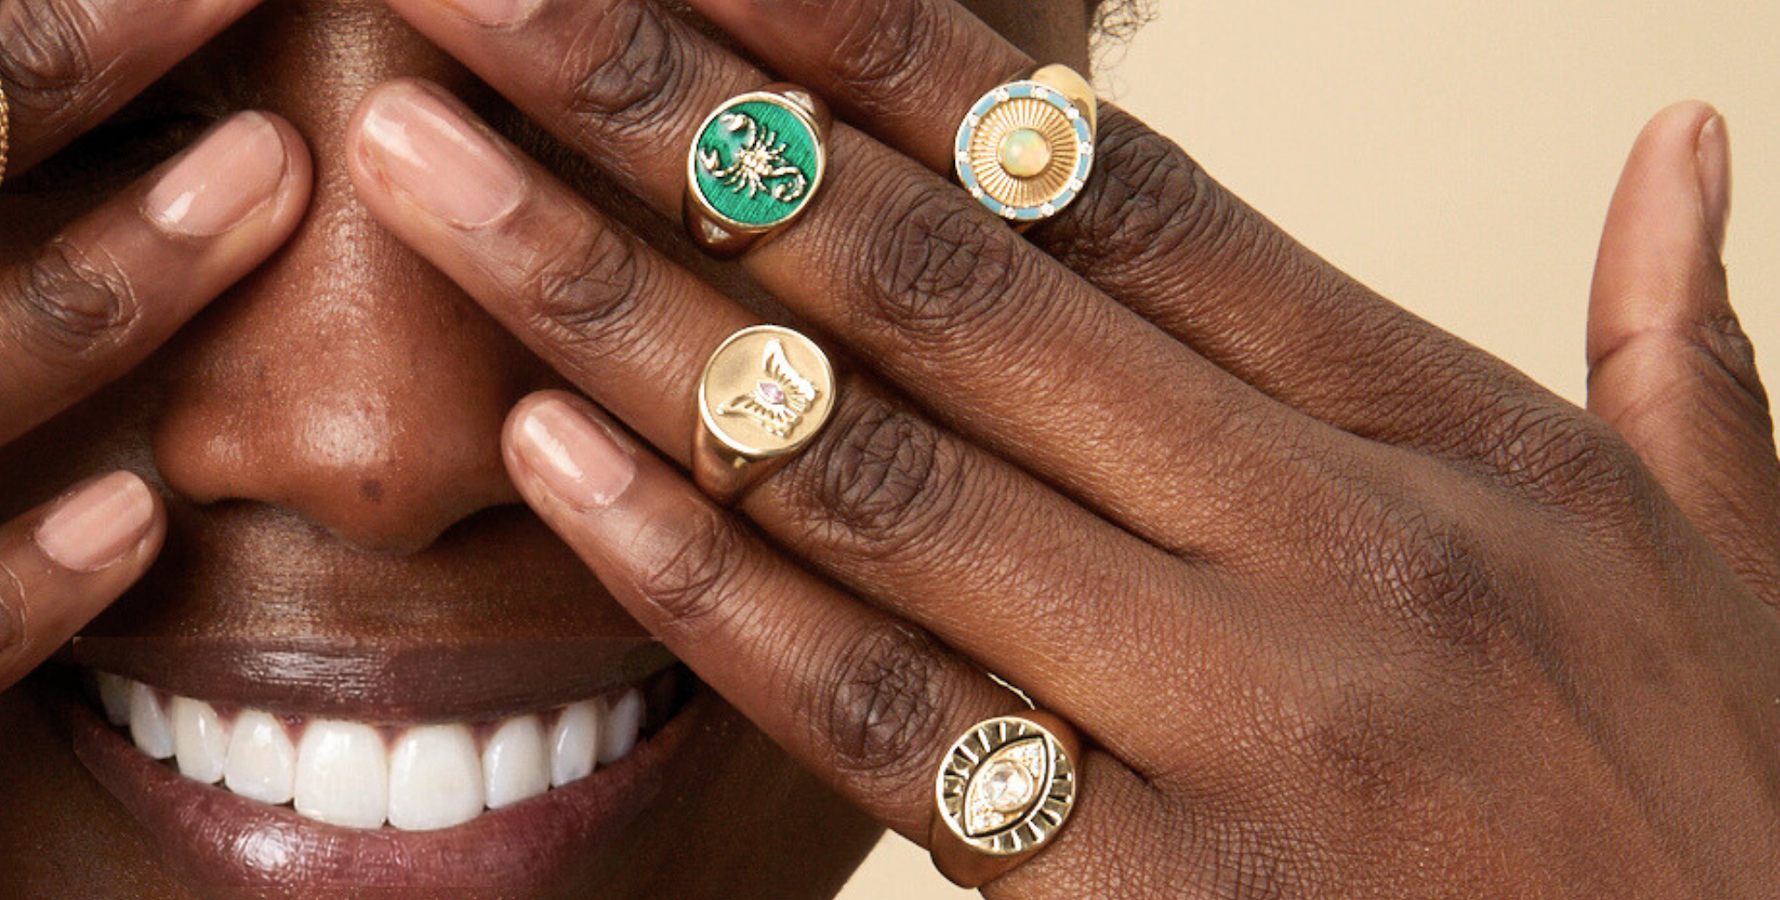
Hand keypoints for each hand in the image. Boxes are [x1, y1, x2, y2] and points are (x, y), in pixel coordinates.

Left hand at [344, 0, 1779, 894]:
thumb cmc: (1732, 817)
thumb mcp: (1733, 555)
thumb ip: (1686, 337)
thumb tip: (1681, 132)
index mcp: (1435, 425)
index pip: (1099, 179)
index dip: (878, 43)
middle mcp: (1323, 538)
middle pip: (932, 276)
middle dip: (675, 115)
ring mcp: (1238, 718)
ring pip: (864, 467)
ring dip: (616, 305)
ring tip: (426, 177)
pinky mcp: (1159, 899)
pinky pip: (880, 714)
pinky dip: (704, 581)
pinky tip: (544, 460)